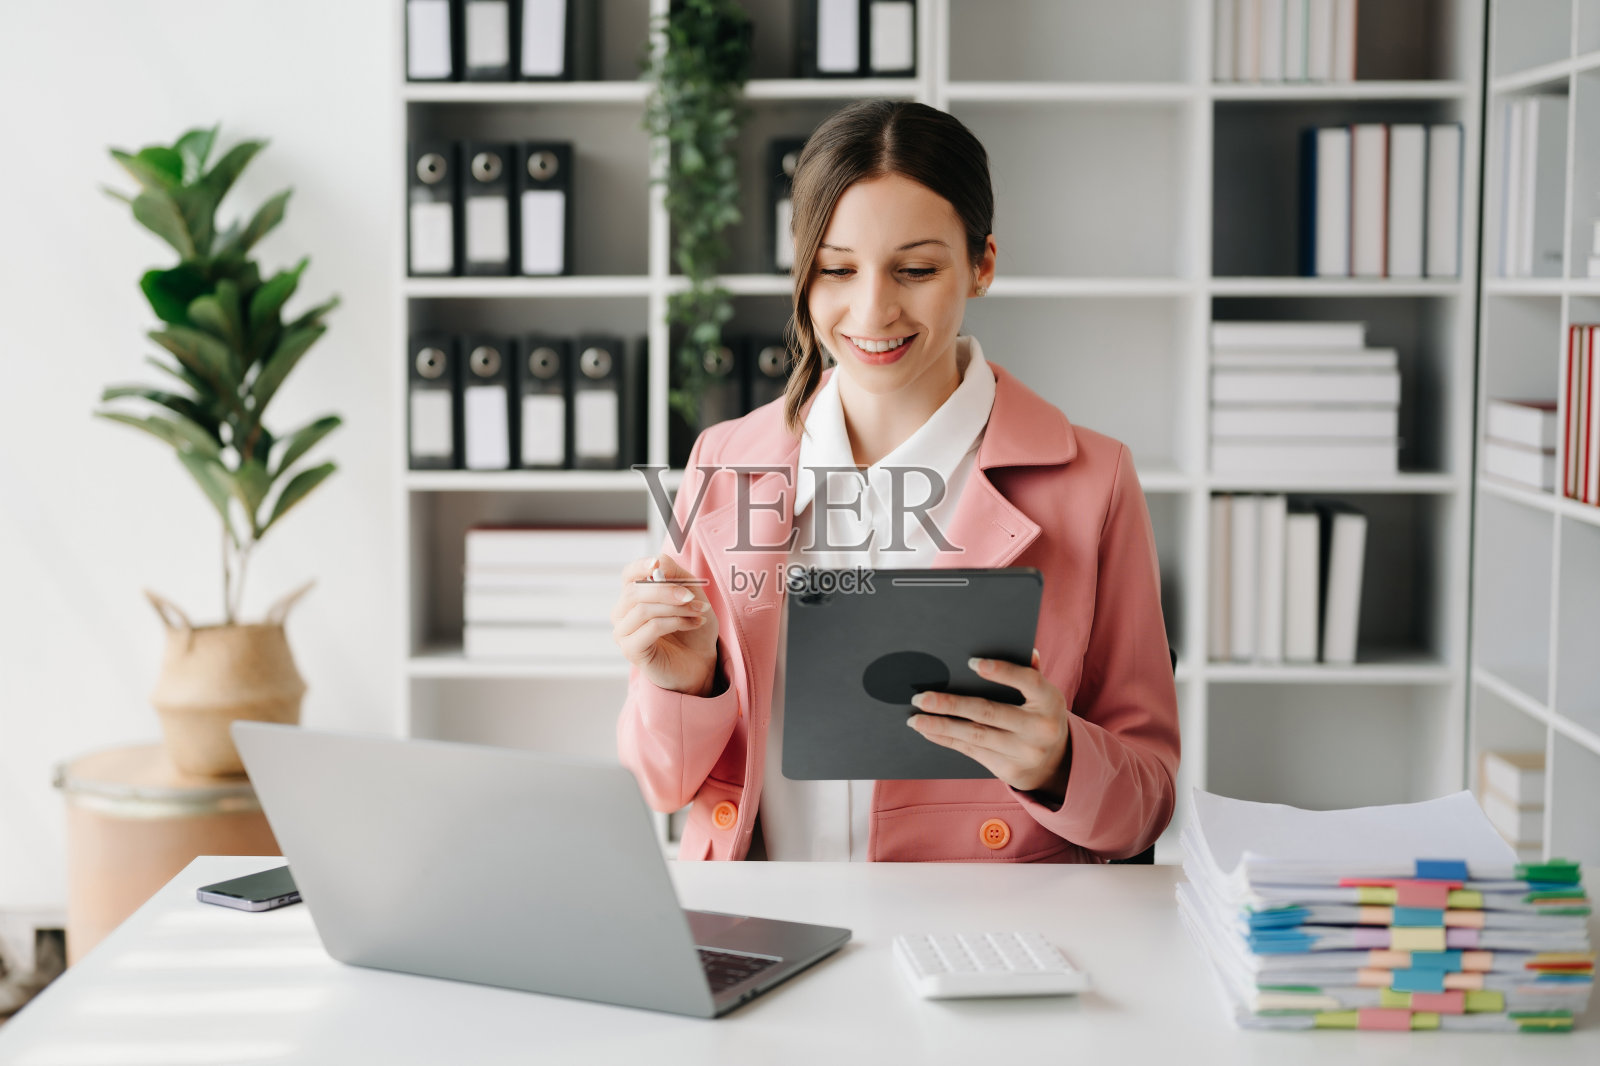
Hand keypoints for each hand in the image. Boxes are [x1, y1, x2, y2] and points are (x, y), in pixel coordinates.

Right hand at [611, 554, 719, 695]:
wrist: (701, 661)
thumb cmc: (692, 628)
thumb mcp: (690, 593)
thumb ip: (675, 575)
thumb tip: (658, 564)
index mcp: (634, 596)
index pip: (628, 575)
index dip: (640, 567)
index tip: (657, 563)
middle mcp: (623, 613)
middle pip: (635, 592)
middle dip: (667, 591)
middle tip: (692, 597)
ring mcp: (624, 633)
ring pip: (643, 610)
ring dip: (676, 608)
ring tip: (699, 612)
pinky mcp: (631, 651)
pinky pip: (651, 628)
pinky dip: (675, 622)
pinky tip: (692, 624)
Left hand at [906, 650, 1070, 796]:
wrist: (1055, 764)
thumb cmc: (1040, 716)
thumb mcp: (1043, 695)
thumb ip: (1030, 673)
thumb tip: (1025, 650)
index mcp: (1050, 701)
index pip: (1028, 681)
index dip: (1001, 671)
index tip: (971, 662)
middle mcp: (1039, 728)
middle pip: (989, 712)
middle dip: (952, 704)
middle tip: (922, 697)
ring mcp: (1024, 752)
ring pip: (975, 735)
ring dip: (941, 725)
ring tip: (915, 718)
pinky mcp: (1008, 770)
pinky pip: (971, 752)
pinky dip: (947, 740)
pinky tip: (928, 731)